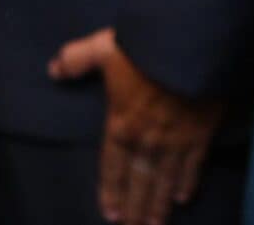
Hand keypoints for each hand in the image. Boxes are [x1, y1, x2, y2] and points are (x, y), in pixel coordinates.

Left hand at [48, 29, 224, 223]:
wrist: (190, 46)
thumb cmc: (144, 47)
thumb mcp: (103, 48)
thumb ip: (77, 59)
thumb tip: (53, 68)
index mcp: (121, 124)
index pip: (112, 167)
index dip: (111, 192)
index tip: (111, 215)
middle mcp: (147, 141)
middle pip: (138, 182)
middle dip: (135, 208)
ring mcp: (175, 141)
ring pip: (164, 181)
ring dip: (157, 206)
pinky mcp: (201, 134)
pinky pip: (192, 165)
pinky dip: (187, 182)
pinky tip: (182, 198)